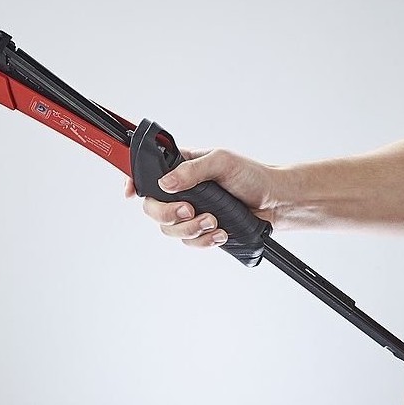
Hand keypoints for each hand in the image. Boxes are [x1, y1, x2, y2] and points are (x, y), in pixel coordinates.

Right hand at [124, 148, 280, 247]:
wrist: (274, 202)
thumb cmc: (251, 175)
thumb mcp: (221, 162)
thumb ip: (191, 170)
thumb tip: (165, 182)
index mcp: (181, 167)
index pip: (148, 173)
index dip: (133, 182)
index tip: (129, 193)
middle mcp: (181, 191)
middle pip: (153, 208)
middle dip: (169, 214)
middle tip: (190, 210)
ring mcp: (191, 212)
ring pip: (170, 229)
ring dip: (191, 228)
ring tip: (214, 220)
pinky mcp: (202, 230)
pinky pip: (189, 242)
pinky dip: (204, 240)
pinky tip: (221, 232)